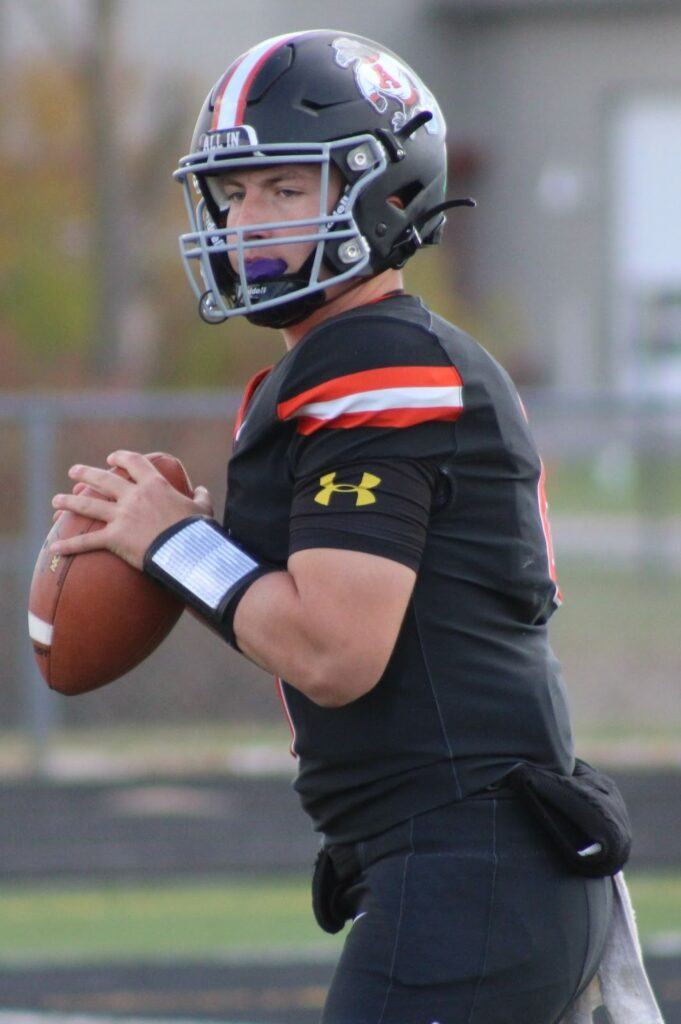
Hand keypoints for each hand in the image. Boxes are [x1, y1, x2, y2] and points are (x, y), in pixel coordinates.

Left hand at [50, 450, 214, 570]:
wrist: (189, 550)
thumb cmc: (198, 529)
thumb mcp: (204, 508)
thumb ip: (201, 496)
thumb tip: (201, 489)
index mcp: (155, 485)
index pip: (134, 463)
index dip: (121, 458)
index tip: (111, 459)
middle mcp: (134, 496)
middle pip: (104, 480)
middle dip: (86, 474)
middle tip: (74, 472)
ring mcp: (122, 516)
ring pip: (89, 506)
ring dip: (69, 502)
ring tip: (56, 500)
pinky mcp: (115, 538)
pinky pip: (87, 542)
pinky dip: (69, 545)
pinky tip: (54, 548)